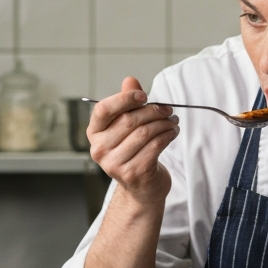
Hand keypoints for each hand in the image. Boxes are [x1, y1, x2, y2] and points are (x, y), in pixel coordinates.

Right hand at [87, 76, 178, 202]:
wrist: (141, 187)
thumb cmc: (134, 152)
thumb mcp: (127, 127)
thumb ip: (127, 102)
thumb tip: (130, 80)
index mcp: (95, 133)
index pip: (104, 110)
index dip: (124, 99)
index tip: (144, 96)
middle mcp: (100, 149)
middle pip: (129, 120)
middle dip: (153, 111)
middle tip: (168, 109)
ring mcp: (115, 164)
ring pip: (144, 133)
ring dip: (164, 123)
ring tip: (173, 121)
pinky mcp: (134, 173)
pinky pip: (155, 146)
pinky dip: (167, 136)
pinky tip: (173, 133)